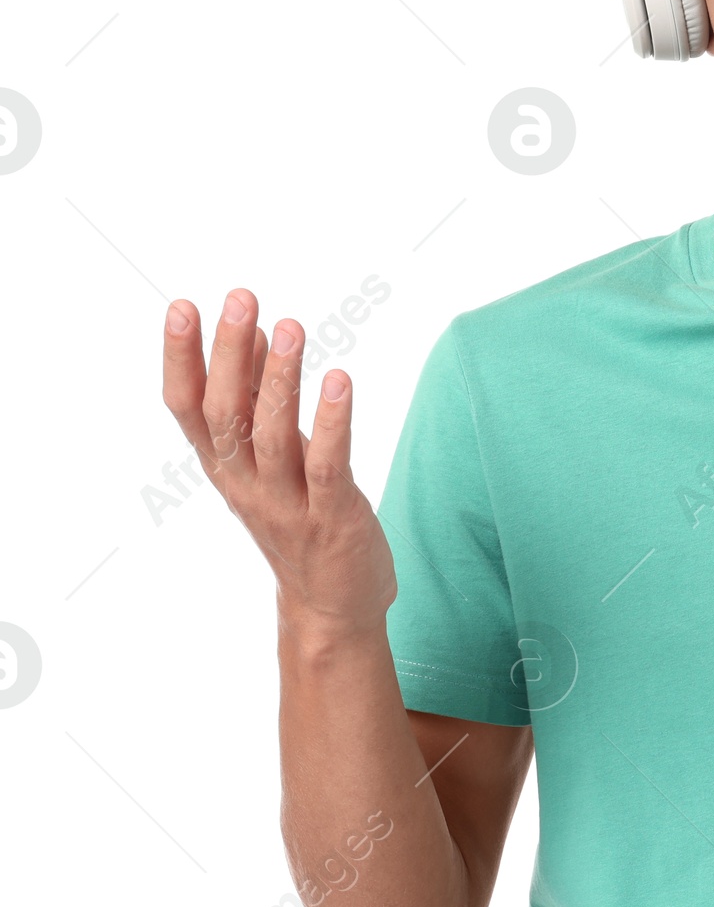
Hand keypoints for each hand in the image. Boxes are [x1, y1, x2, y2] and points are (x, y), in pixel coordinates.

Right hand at [162, 289, 396, 633]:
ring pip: (272, 436)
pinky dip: (333, 422)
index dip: (180, 359)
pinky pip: (328, 466)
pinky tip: (339, 381)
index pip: (186, 408)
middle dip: (227, 355)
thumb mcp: (269, 457)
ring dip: (279, 378)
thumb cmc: (299, 517)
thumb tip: (255, 330)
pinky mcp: (332, 517)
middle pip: (224, 415)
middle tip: (238, 299)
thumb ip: (257, 399)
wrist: (331, 606)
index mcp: (223, 467)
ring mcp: (286, 503)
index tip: (182, 306)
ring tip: (289, 326)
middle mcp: (245, 484)